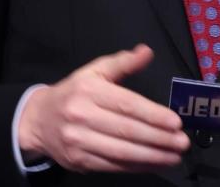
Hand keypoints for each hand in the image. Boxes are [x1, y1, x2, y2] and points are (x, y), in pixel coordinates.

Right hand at [17, 44, 190, 172]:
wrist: (37, 120)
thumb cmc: (73, 92)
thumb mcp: (94, 71)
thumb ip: (122, 63)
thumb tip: (146, 52)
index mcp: (89, 92)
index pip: (127, 105)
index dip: (153, 115)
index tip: (176, 122)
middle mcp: (82, 117)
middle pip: (127, 131)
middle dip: (158, 138)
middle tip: (182, 142)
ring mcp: (78, 142)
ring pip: (121, 152)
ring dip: (152, 156)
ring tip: (174, 156)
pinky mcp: (78, 161)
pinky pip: (112, 166)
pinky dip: (136, 166)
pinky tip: (154, 163)